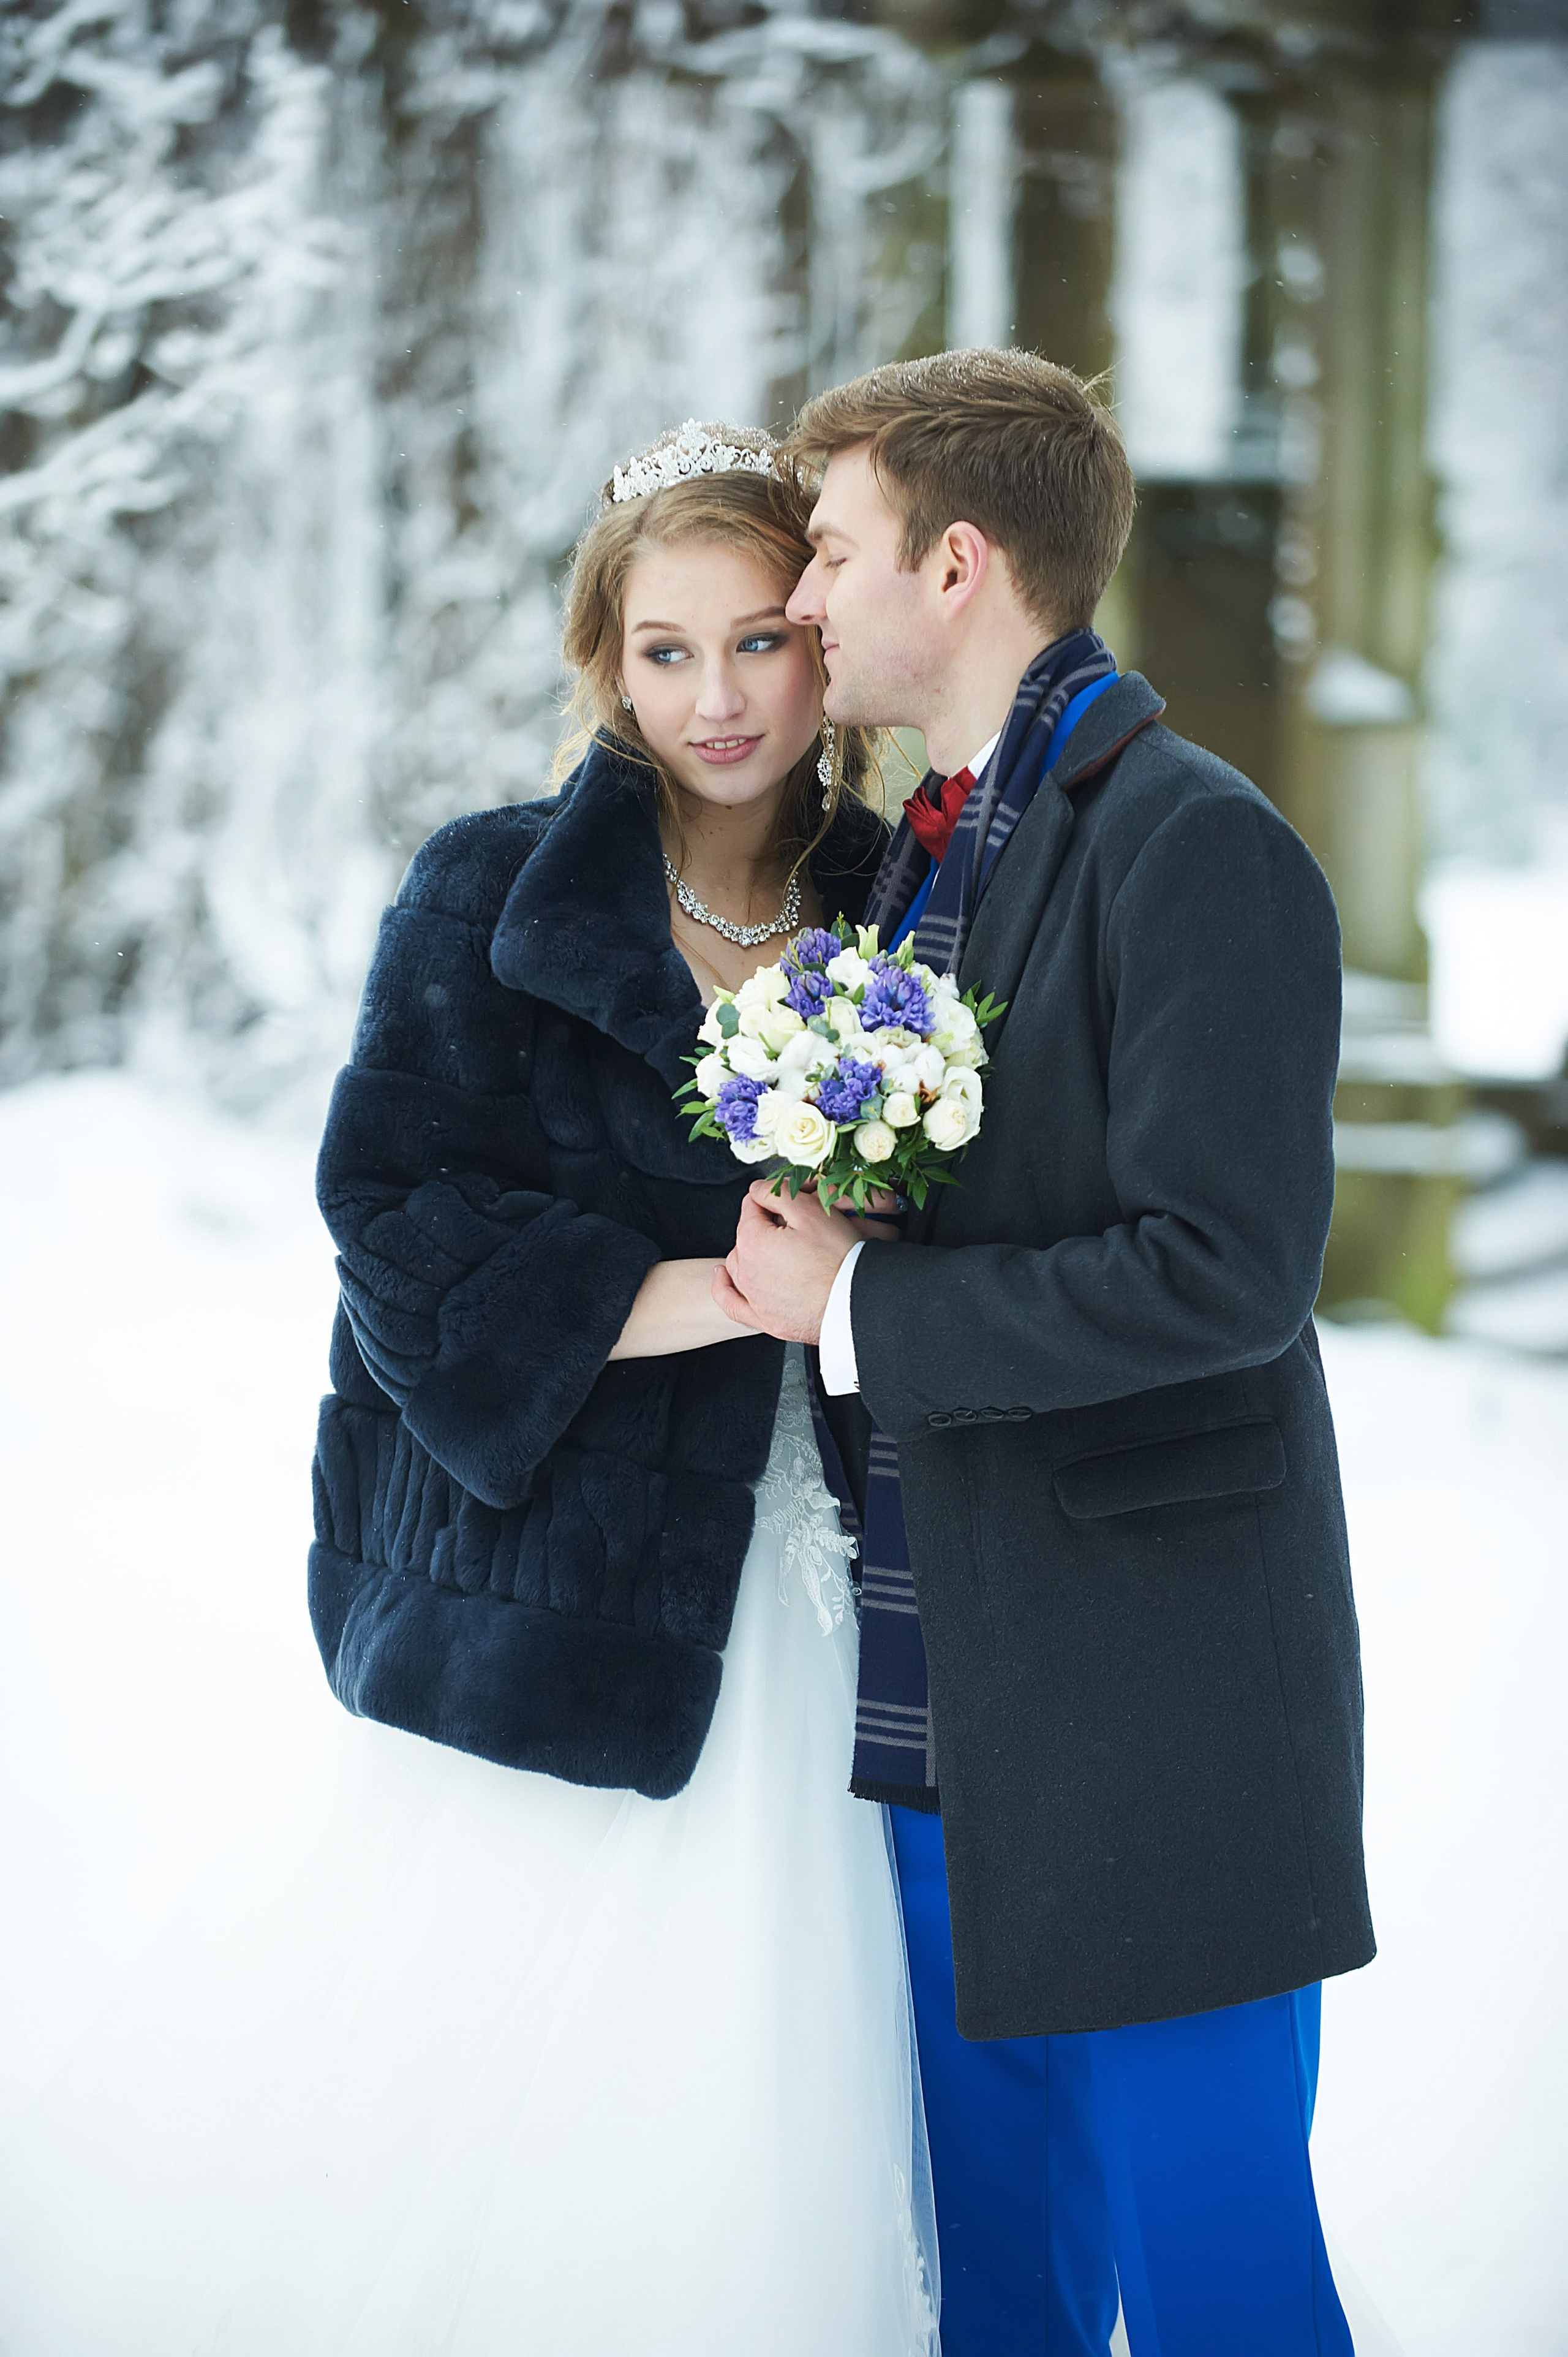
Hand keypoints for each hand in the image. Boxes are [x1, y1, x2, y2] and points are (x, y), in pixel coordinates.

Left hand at [713, 1180, 897, 1343]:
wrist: (857, 1302)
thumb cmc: (839, 1259)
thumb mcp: (812, 1212)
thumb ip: (778, 1194)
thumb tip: (757, 1189)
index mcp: (753, 1241)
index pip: (752, 1206)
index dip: (773, 1199)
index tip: (791, 1201)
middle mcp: (746, 1271)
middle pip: (746, 1235)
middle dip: (764, 1226)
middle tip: (796, 1226)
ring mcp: (753, 1298)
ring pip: (738, 1265)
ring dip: (750, 1252)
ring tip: (776, 1248)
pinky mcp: (764, 1320)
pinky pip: (732, 1303)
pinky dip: (724, 1288)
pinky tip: (722, 1277)